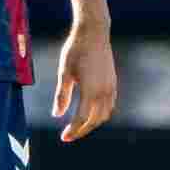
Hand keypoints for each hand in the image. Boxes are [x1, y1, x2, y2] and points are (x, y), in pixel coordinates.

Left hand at [53, 23, 117, 142]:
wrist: (94, 33)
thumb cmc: (75, 50)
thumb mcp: (64, 72)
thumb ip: (62, 95)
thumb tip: (56, 115)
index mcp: (90, 91)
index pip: (81, 119)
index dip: (72, 130)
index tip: (63, 137)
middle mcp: (103, 92)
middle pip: (94, 121)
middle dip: (82, 130)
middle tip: (69, 135)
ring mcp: (111, 87)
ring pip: (104, 115)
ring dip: (92, 123)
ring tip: (79, 126)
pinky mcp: (113, 82)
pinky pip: (110, 105)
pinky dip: (101, 114)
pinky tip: (91, 113)